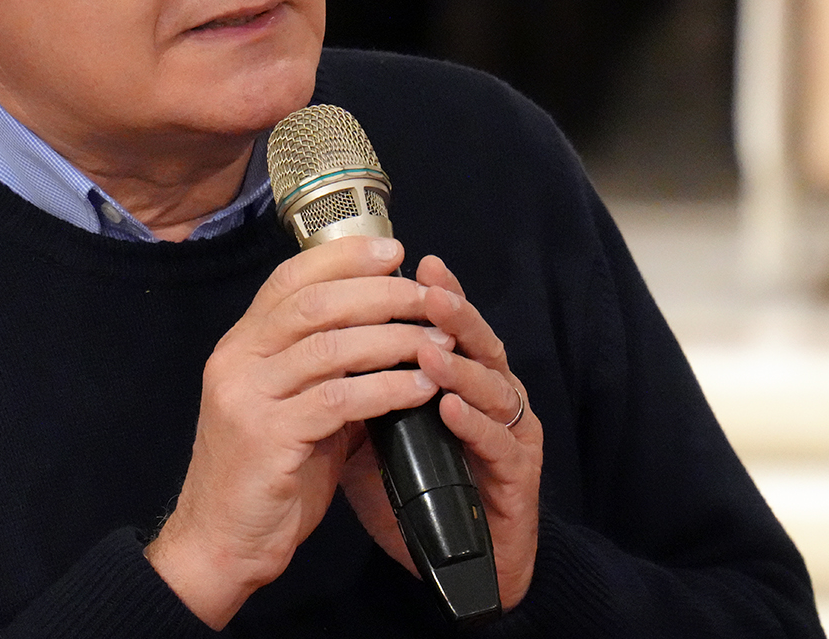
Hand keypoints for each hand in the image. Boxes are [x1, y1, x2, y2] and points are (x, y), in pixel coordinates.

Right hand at [145, 236, 444, 627]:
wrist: (221, 542)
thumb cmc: (265, 476)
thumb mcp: (291, 409)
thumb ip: (327, 371)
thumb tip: (389, 333)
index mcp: (240, 346)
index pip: (290, 279)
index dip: (344, 258)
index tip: (393, 250)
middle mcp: (237, 361)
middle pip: (314, 303)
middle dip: (379, 293)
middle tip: (428, 296)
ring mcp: (247, 397)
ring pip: (330, 346)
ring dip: (393, 338)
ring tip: (438, 341)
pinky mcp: (268, 438)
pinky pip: (339, 399)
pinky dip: (387, 387)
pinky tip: (421, 385)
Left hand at [342, 254, 542, 610]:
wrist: (462, 567)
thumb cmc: (419, 494)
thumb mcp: (375, 436)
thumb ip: (358, 391)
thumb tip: (310, 350)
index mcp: (463, 382)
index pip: (449, 326)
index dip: (431, 292)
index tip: (405, 261)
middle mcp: (493, 400)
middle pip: (479, 343)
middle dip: (453, 314)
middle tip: (426, 290)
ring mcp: (512, 437)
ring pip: (494, 388)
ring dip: (460, 365)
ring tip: (428, 348)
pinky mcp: (518, 479)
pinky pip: (499, 444)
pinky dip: (473, 425)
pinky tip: (448, 409)